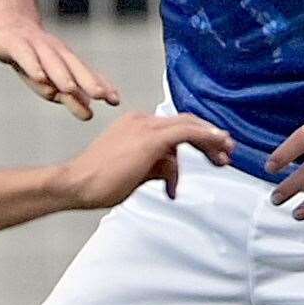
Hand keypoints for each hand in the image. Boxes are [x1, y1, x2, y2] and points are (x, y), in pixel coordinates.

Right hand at [0, 18, 120, 120]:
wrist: (8, 23)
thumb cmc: (33, 56)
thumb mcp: (50, 76)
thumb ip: (69, 92)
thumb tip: (90, 110)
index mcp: (66, 60)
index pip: (86, 74)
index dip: (101, 86)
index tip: (116, 100)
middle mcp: (55, 52)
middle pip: (74, 67)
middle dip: (87, 81)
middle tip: (101, 95)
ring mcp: (36, 46)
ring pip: (51, 61)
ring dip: (62, 75)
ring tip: (71, 89)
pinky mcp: (15, 45)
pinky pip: (25, 55)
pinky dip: (33, 66)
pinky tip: (39, 77)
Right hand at [55, 111, 232, 207]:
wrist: (76, 184)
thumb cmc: (99, 183)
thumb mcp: (135, 174)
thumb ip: (157, 168)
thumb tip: (172, 174)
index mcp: (137, 125)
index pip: (175, 126)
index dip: (198, 136)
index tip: (214, 151)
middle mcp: (142, 121)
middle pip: (186, 122)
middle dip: (210, 137)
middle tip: (227, 152)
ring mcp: (145, 127)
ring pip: (188, 126)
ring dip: (211, 140)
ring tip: (224, 156)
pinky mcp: (149, 138)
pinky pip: (185, 132)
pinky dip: (205, 136)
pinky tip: (218, 143)